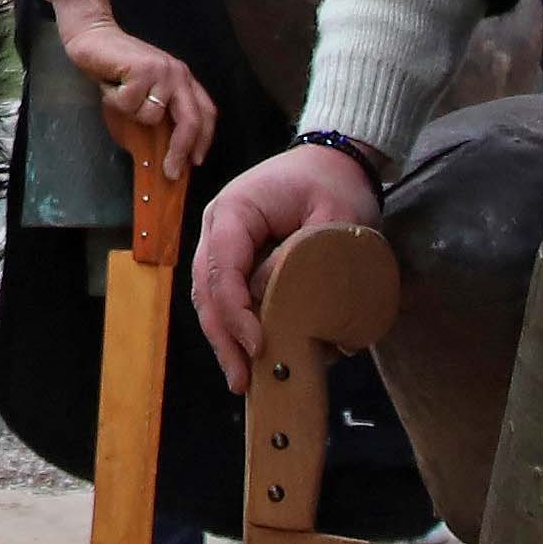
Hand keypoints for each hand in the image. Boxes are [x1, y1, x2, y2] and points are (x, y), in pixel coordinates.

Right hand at [52, 0, 214, 179]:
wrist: (95, 36)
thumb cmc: (118, 68)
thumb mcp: (146, 90)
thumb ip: (159, 111)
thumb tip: (164, 151)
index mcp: (184, 80)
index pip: (206, 113)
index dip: (203, 141)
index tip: (194, 163)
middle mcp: (179, 74)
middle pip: (191, 121)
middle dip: (180, 150)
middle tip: (170, 172)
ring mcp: (162, 71)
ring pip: (152, 117)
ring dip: (130, 113)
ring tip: (120, 95)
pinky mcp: (143, 69)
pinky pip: (130, 105)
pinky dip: (115, 100)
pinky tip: (112, 84)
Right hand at [188, 138, 378, 383]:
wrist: (332, 163)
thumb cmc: (335, 185)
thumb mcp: (334, 217)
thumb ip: (306, 256)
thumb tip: (277, 301)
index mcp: (236, 210)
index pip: (223, 268)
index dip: (236, 312)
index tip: (259, 345)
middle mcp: (218, 227)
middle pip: (206, 288)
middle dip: (222, 337)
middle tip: (242, 380)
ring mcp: (223, 243)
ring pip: (210, 297)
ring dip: (224, 339)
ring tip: (243, 379)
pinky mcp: (237, 257)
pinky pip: (227, 295)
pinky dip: (236, 326)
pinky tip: (251, 356)